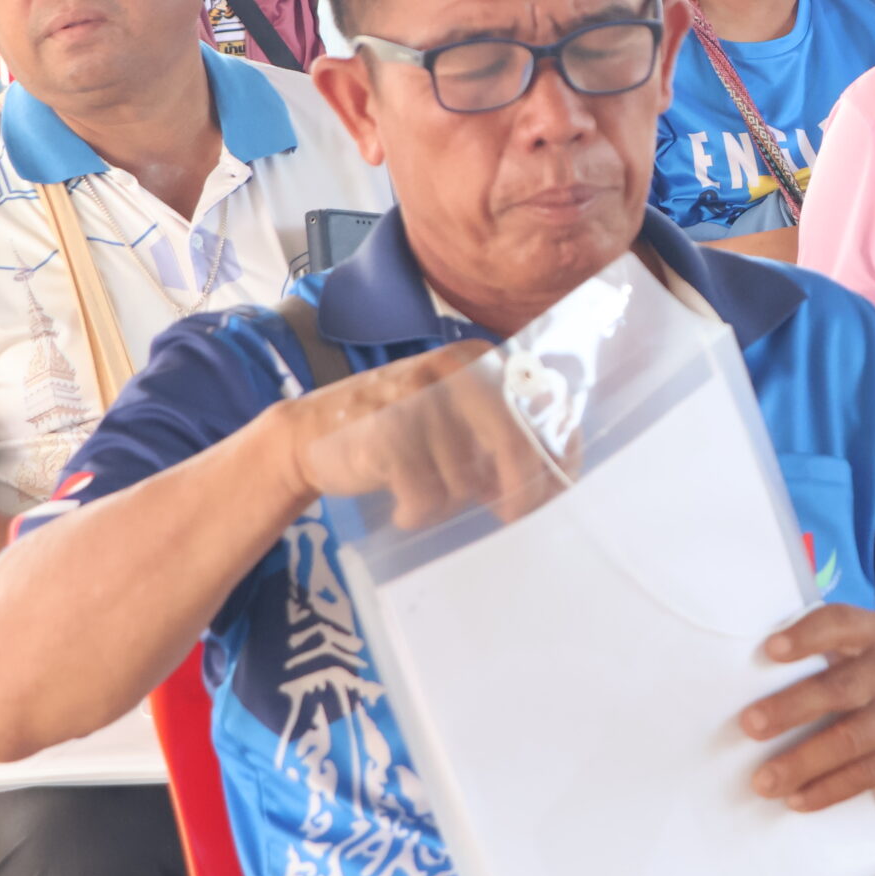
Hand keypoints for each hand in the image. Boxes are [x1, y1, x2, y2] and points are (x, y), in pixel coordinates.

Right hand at [289, 341, 577, 529]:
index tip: (557, 494)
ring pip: (465, 477)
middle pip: (514, 440)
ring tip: (428, 495)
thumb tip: (562, 480)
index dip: (556, 457)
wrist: (312, 432)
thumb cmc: (401, 435)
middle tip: (512, 516)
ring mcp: (416, 395)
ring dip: (451, 502)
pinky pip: (425, 493)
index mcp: (480, 360)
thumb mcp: (458, 425)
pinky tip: (404, 509)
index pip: (540, 408)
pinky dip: (417, 512)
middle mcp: (453, 368)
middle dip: (522, 489)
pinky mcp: (384, 428)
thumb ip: (505, 441)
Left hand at [742, 605, 874, 810]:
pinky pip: (867, 776)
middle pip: (843, 688)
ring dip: (804, 762)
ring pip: (852, 740)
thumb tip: (749, 673)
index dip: (809, 634)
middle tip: (750, 725)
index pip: (844, 623)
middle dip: (793, 707)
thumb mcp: (866, 655)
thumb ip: (824, 653)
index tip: (770, 649)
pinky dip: (829, 789)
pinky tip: (797, 798)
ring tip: (765, 779)